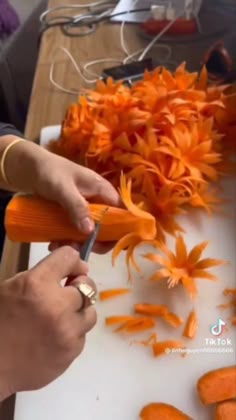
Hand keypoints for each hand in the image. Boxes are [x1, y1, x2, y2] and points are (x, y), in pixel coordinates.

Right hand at [0, 246, 96, 400]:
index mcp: (36, 284)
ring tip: (61, 318)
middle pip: (87, 285)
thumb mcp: (11, 288)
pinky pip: (82, 336)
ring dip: (79, 312)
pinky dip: (72, 334)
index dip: (72, 261)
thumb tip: (71, 273)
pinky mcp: (71, 353)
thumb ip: (41, 277)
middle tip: (67, 293)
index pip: (69, 257)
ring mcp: (67, 331)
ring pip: (90, 313)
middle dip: (78, 287)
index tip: (71, 268)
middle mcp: (57, 305)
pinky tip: (54, 338)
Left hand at [3, 137, 120, 251]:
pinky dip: (67, 239)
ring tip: (59, 245)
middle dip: (94, 241)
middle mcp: (98, 201)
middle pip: (107, 227)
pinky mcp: (72, 214)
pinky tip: (54, 242)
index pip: (122, 212)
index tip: (106, 245)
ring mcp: (84, 208)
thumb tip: (91, 231)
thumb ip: (77, 207)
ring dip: (77, 242)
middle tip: (76, 248)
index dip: (120, 230)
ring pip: (90, 232)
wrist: (26, 167)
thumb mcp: (63, 188)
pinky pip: (75, 231)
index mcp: (102, 190)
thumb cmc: (48, 172)